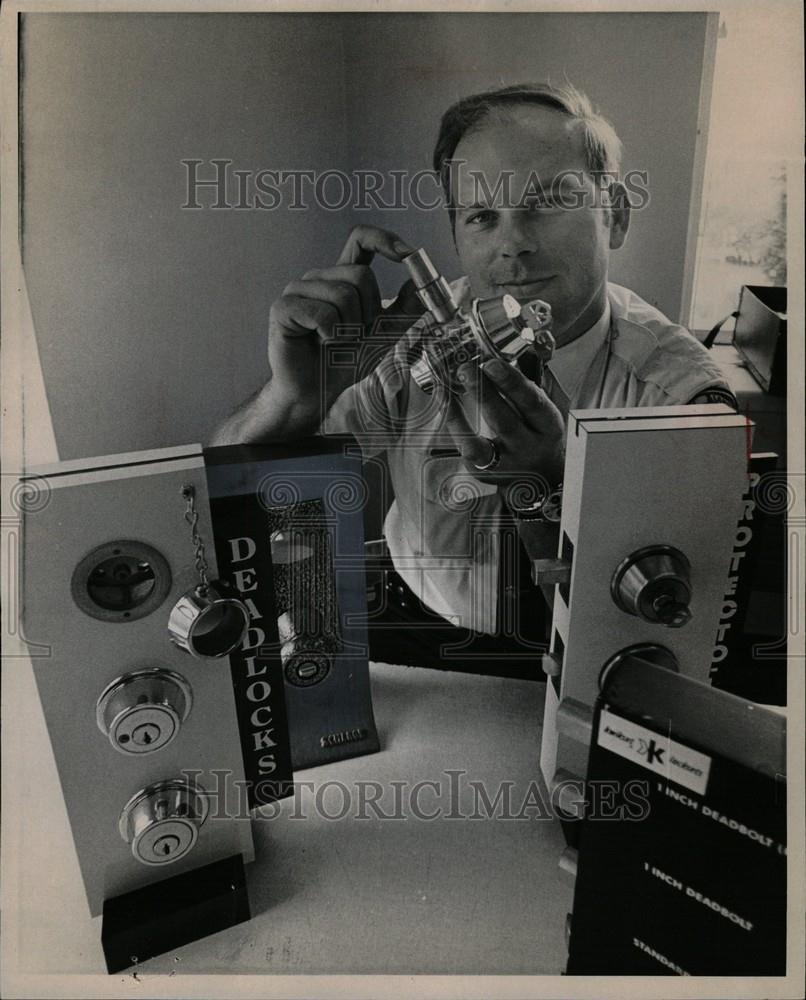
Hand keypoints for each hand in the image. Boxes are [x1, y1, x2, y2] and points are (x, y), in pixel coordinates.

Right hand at [267, 225, 421, 424]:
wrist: (316, 391)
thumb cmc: (343, 362)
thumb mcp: (384, 333)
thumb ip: (404, 309)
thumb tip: (423, 283)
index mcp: (341, 278)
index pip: (361, 239)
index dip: (385, 240)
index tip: (408, 255)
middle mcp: (319, 278)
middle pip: (360, 274)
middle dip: (369, 312)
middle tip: (355, 334)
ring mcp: (298, 290)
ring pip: (343, 294)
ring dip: (349, 328)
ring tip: (335, 341)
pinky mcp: (283, 308)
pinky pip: (323, 314)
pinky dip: (330, 335)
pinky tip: (320, 344)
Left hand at [443, 356, 564, 496]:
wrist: (542, 477)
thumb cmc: (538, 433)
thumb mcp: (543, 410)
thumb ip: (531, 381)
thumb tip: (521, 347)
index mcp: (547, 425)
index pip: (532, 402)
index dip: (512, 382)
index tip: (492, 363)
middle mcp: (528, 446)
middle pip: (505, 421)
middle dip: (484, 394)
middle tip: (466, 369)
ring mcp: (506, 462)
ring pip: (481, 443)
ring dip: (462, 415)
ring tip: (447, 388)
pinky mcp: (485, 471)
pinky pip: (467, 450)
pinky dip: (454, 427)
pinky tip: (445, 405)